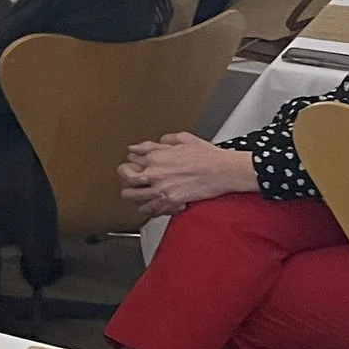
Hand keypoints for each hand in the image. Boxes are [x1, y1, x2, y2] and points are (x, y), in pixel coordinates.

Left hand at [117, 132, 253, 217]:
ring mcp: (161, 188)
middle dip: (125, 178)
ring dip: (134, 196)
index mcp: (156, 156)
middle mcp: (154, 172)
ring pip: (133, 196)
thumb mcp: (183, 138)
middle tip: (130, 180)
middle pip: (126, 178)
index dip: (131, 161)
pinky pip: (151, 209)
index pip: (130, 159)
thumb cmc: (208, 155)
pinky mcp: (170, 202)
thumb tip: (150, 144)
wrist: (223, 170)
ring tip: (138, 195)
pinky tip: (152, 206)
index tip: (134, 163)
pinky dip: (150, 209)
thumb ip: (163, 140)